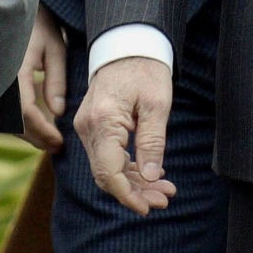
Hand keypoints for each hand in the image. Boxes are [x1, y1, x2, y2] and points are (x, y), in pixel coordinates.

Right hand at [16, 9, 67, 150]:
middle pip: (14, 122)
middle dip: (36, 137)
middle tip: (57, 146)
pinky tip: (37, 127)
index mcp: (14, 70)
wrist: (15, 11)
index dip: (42, 130)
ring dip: (28, 133)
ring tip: (51, 140)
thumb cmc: (40, 27)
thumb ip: (56, 80)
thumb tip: (58, 112)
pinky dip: (21, 124)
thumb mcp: (55, 49)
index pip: (25, 111)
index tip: (59, 141)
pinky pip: (5, 113)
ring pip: (8, 120)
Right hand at [73, 55, 176, 213]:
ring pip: (107, 168)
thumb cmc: (145, 70)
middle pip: (106, 174)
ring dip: (134, 182)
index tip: (149, 207)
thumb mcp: (157, 104)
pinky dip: (127, 168)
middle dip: (135, 192)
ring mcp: (87, 127)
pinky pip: (107, 156)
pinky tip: (150, 174)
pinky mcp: (93, 127)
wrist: (127, 45)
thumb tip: (152, 177)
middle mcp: (88, 127)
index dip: (128, 195)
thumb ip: (152, 142)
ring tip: (163, 190)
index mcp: (103, 121)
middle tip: (165, 199)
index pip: (109, 172)